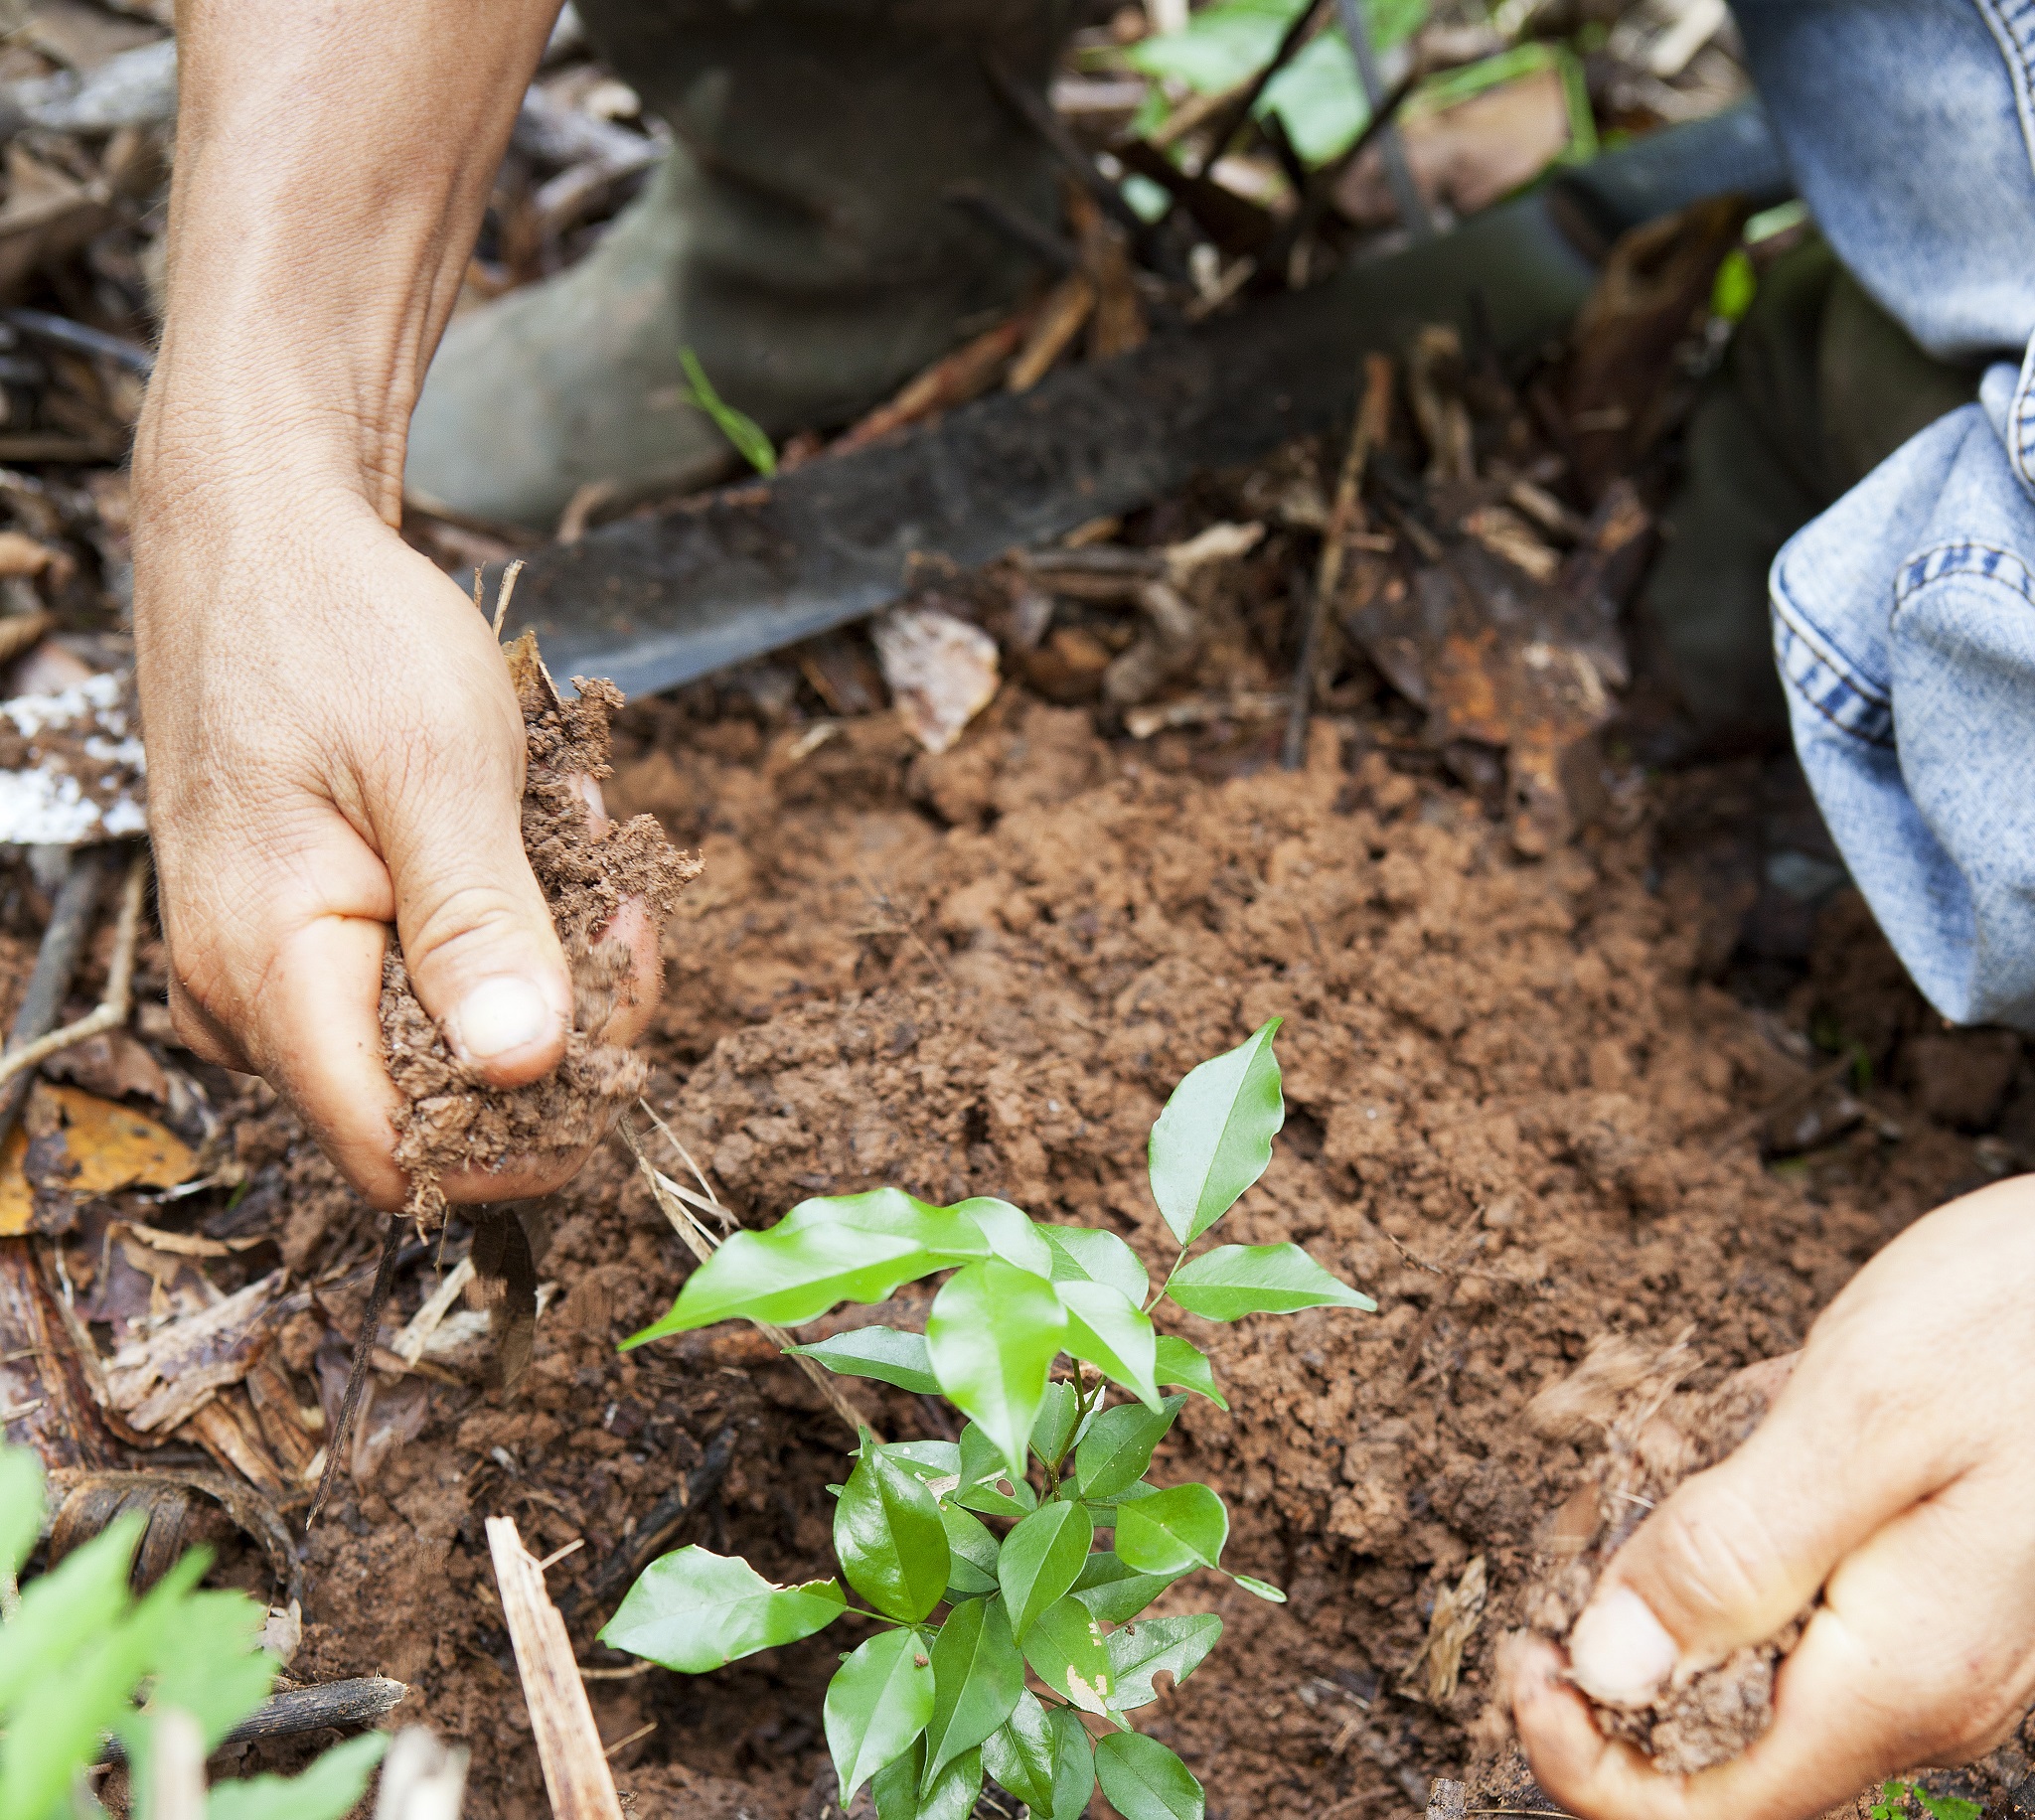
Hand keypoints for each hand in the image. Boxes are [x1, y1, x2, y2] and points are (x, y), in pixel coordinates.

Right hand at [131, 0, 621, 1206]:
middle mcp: (253, 995)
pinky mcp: (308, 927)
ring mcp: (275, 965)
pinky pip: (423, 972)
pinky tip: (531, 836)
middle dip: (554, 1022)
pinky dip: (503, 921)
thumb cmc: (337, 630)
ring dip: (538, 957)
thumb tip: (524, 1069)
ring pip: (443, 1034)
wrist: (261, 535)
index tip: (611, 1039)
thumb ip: (479, 925)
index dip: (519, 1135)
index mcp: (268, 971)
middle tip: (620, 910)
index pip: (396, 1151)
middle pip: (436, 1100)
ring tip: (571, 841)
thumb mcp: (435, 767)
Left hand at [1511, 1174, 2034, 1819]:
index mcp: (1893, 1677)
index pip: (1705, 1810)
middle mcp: (1906, 1686)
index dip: (1587, 1756)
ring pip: (1729, 1648)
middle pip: (1701, 1731)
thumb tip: (1609, 1667)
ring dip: (1653, 1564)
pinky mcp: (1905, 1571)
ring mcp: (1911, 1634)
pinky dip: (1713, 1521)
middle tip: (1571, 1523)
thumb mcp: (1863, 1417)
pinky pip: (1775, 1584)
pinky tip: (1706, 1440)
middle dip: (1608, 1637)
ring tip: (1636, 1461)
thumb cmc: (2024, 1326)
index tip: (1526, 1651)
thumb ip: (1733, 1551)